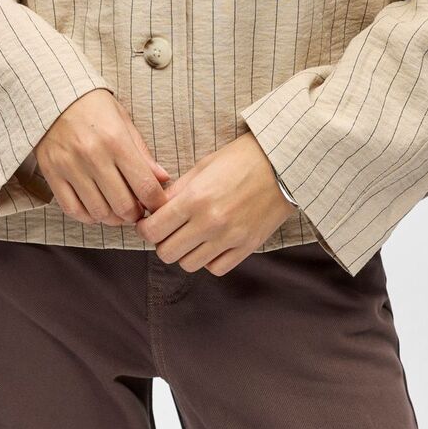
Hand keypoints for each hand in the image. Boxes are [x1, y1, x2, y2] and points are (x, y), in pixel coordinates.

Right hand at [35, 89, 171, 226]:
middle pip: (123, 206)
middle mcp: (93, 156)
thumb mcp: (123, 121)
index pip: (145, 186)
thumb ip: (142, 153)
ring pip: (99, 212)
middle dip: (135, 214)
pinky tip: (96, 209)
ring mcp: (70, 167)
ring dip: (113, 218)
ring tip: (118, 211)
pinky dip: (88, 216)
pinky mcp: (52, 174)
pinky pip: (72, 209)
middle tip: (138, 210)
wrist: (54, 95)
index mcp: (116, 141)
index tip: (157, 205)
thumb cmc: (94, 107)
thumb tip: (162, 179)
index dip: (156, 203)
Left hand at [134, 133, 294, 274]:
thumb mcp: (202, 167)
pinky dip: (208, 260)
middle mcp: (210, 222)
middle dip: (162, 242)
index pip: (153, 230)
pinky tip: (211, 243)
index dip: (145, 228)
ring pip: (188, 264)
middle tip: (169, 230)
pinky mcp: (247, 247)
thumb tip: (153, 209)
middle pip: (166, 253)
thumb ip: (176, 191)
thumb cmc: (240, 160)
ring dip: (185, 252)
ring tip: (191, 236)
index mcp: (195, 198)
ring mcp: (229, 238)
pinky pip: (215, 268)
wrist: (282, 164)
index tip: (149, 223)